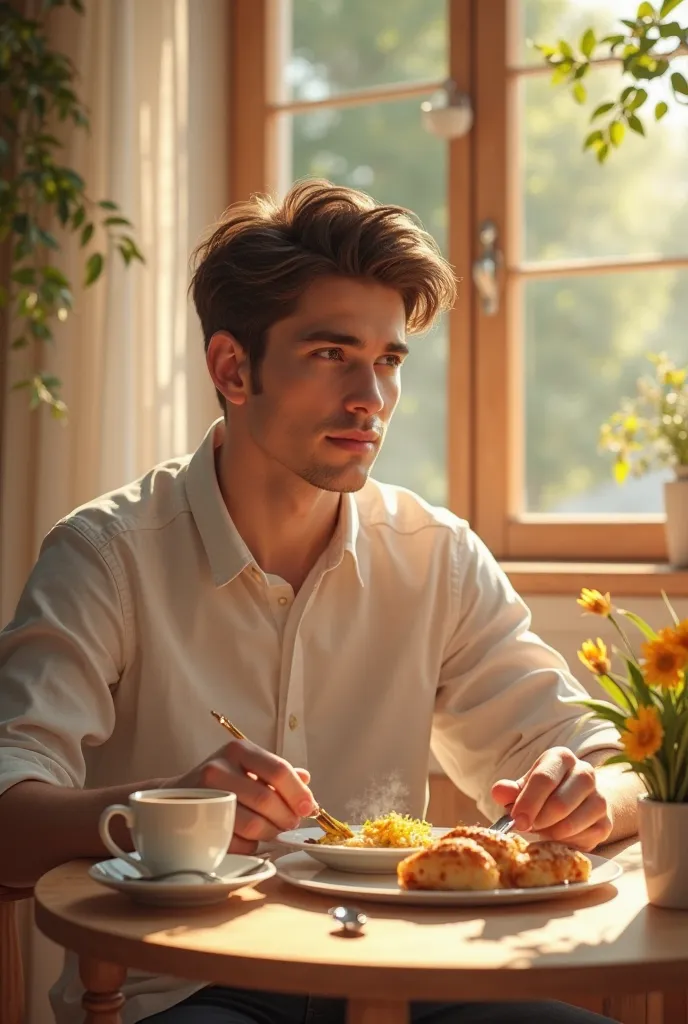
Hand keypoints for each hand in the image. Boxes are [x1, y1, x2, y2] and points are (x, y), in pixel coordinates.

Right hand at [171, 739, 316, 853]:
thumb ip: (276, 772)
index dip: (298, 793)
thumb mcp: (247, 766)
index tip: (309, 807)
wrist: (175, 797)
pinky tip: (249, 837)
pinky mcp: (198, 824)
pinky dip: (251, 845)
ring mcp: (206, 796)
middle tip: (291, 823)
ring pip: (254, 825)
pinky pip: (238, 842)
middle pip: (267, 800)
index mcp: (238, 750)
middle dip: (287, 817)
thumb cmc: (220, 782)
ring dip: (271, 832)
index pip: (278, 770)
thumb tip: (305, 779)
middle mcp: (219, 768)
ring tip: (272, 830)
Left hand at [491, 746, 611, 851]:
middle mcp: (585, 772)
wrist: (576, 802)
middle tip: (526, 828)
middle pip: (560, 803)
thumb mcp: (523, 787)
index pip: (544, 779)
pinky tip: (557, 836)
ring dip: (549, 833)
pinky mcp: (606, 823)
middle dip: (538, 820)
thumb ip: (510, 790)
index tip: (517, 820)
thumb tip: (499, 792)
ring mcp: (599, 798)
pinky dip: (564, 843)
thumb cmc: (543, 793)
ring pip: (571, 824)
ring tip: (540, 830)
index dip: (528, 802)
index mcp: (561, 758)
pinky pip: (582, 840)